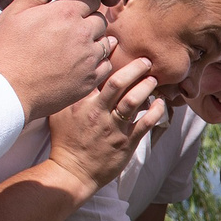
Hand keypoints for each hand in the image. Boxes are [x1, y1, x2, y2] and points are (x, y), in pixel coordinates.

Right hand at [0, 0, 114, 119]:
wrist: (7, 92)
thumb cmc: (5, 52)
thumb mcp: (13, 14)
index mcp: (66, 13)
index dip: (83, 1)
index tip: (72, 8)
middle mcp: (83, 34)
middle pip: (100, 19)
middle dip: (89, 21)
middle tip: (71, 29)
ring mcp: (89, 59)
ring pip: (106, 43)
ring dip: (95, 42)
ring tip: (76, 47)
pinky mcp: (89, 81)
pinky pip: (106, 66)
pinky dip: (97, 64)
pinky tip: (82, 65)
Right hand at [49, 59, 163, 190]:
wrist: (72, 172)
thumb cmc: (65, 141)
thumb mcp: (60, 113)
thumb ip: (72, 95)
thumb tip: (80, 75)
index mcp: (82, 103)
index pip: (97, 75)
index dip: (109, 59)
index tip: (120, 47)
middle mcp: (98, 113)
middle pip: (119, 83)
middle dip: (135, 68)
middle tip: (146, 61)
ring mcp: (113, 128)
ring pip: (133, 101)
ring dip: (146, 87)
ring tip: (153, 79)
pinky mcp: (126, 143)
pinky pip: (145, 123)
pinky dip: (156, 111)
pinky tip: (160, 103)